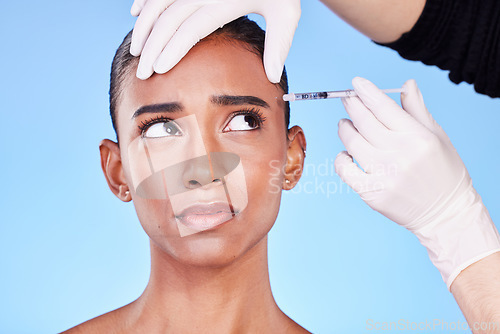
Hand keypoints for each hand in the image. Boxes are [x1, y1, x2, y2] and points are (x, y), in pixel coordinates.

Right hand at [129, 0, 300, 81]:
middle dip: (152, 46)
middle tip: (141, 72)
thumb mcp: (286, 13)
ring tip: (136, 49)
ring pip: (159, 1)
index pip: (191, 29)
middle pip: (169, 19)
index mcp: (226, 1)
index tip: (158, 70)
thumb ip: (279, 45)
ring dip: (144, 24)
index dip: (172, 50)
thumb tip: (272, 77)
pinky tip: (135, 13)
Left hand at [335, 77, 499, 288]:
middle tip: (346, 99)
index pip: (384, 106)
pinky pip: (345, 169)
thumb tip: (406, 83)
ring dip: (345, 129)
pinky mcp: (372, 193)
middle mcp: (399, 154)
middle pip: (364, 121)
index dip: (366, 92)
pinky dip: (341, 158)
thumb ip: (417, 109)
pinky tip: (347, 154)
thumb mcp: (436, 136)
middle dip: (352, 105)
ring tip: (346, 124)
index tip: (356, 83)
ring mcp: (384, 174)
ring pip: (351, 142)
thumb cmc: (442, 171)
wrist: (445, 213)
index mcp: (417, 137)